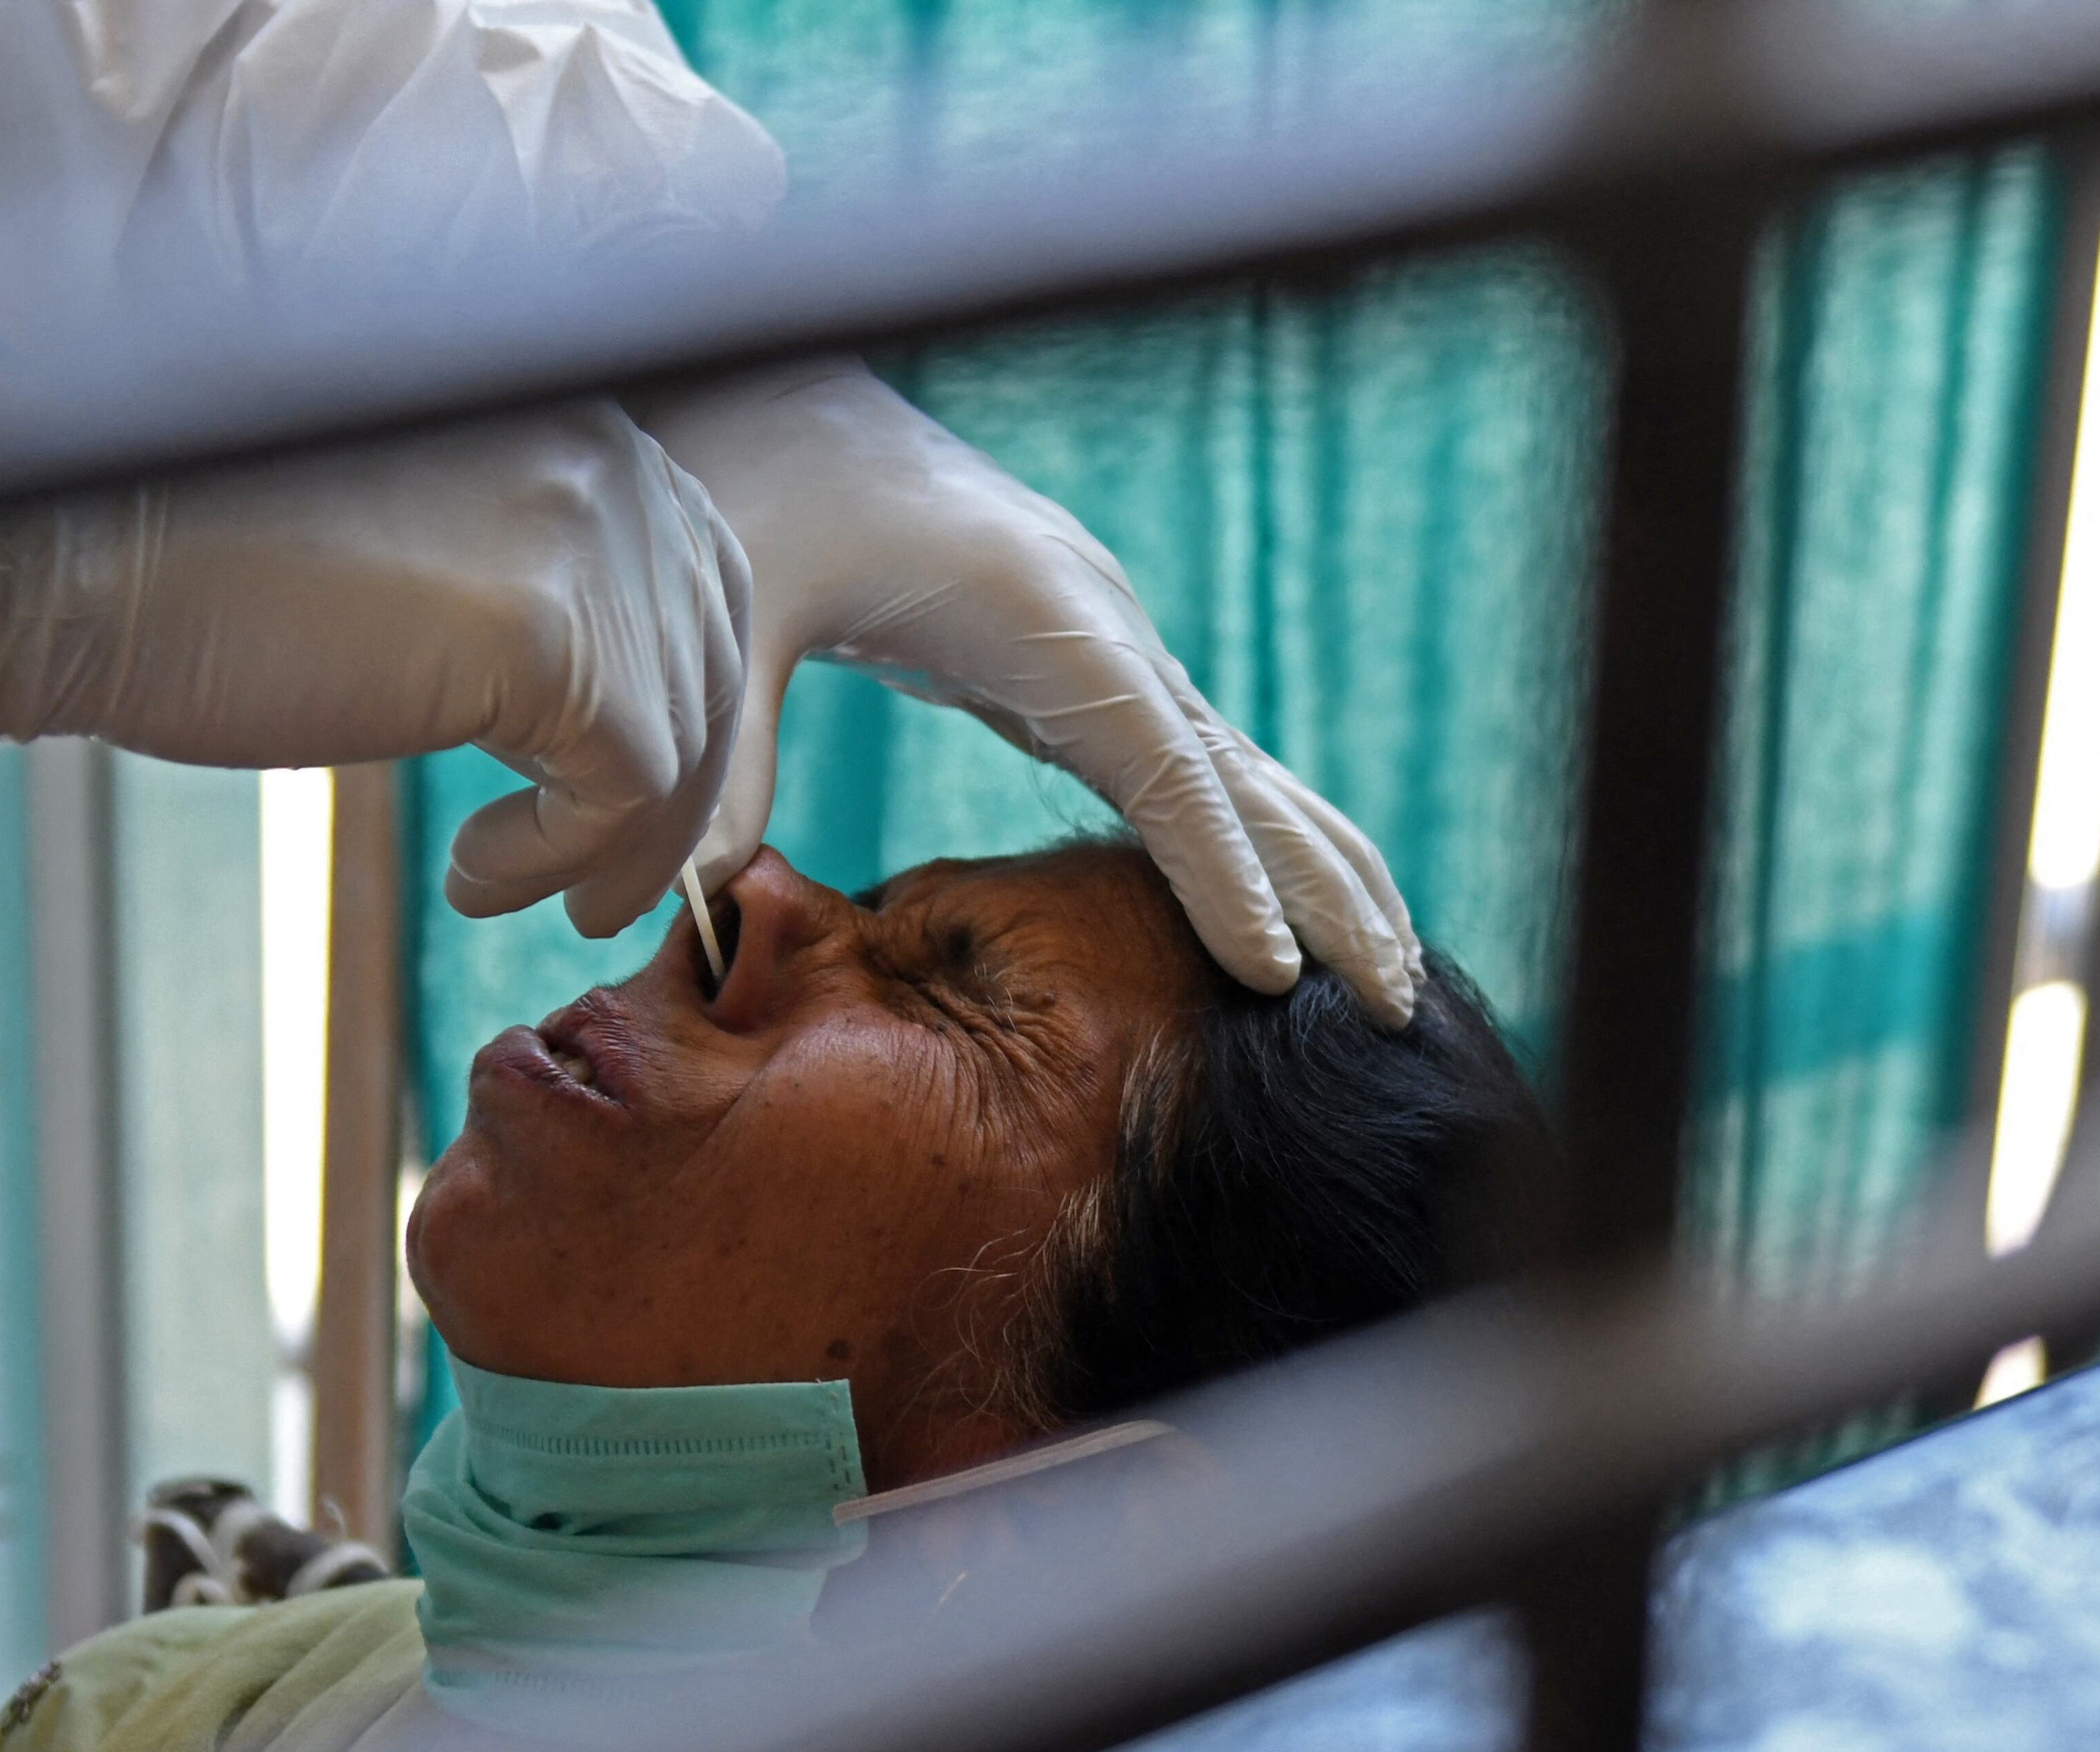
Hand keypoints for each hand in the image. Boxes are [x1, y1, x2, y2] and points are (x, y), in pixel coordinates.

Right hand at [0, 399, 749, 936]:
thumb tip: (597, 704)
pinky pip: (631, 784)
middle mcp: (604, 455)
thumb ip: (525, 592)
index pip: (700, 574)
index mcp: (575, 420)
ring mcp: (583, 538)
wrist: (82, 570)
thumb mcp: (412, 559)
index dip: (678, 701)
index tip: (613, 802)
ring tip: (521, 889)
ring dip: (612, 842)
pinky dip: (567, 854)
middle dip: (674, 787)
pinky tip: (476, 878)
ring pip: (683, 734)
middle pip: (715, 653)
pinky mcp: (544, 635)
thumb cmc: (206, 573)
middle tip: (599, 882)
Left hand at [631, 361, 1422, 1024]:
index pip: (1159, 763)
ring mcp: (1105, 641)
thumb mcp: (730, 612)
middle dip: (1325, 886)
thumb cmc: (754, 493)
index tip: (1273, 973)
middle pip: (1241, 774)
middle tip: (1396, 1001)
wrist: (772, 402)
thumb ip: (725, 754)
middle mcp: (1100, 625)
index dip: (1219, 871)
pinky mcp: (1080, 664)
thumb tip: (703, 897)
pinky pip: (1193, 765)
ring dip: (1320, 869)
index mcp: (1039, 614)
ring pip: (1240, 771)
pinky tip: (1289, 915)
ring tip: (1393, 978)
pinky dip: (1256, 840)